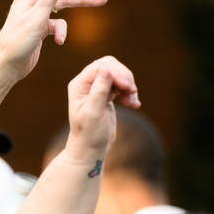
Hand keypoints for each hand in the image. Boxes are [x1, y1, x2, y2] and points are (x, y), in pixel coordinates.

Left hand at [58, 56, 140, 170]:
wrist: (91, 148)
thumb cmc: (89, 134)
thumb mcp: (94, 113)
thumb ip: (99, 91)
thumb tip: (106, 69)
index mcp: (79, 85)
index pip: (99, 67)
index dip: (116, 73)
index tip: (127, 87)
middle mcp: (86, 83)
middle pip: (110, 66)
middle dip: (124, 77)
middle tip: (132, 92)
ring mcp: (97, 87)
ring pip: (118, 74)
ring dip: (128, 85)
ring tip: (133, 102)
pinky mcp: (107, 94)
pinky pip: (121, 84)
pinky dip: (130, 92)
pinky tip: (134, 104)